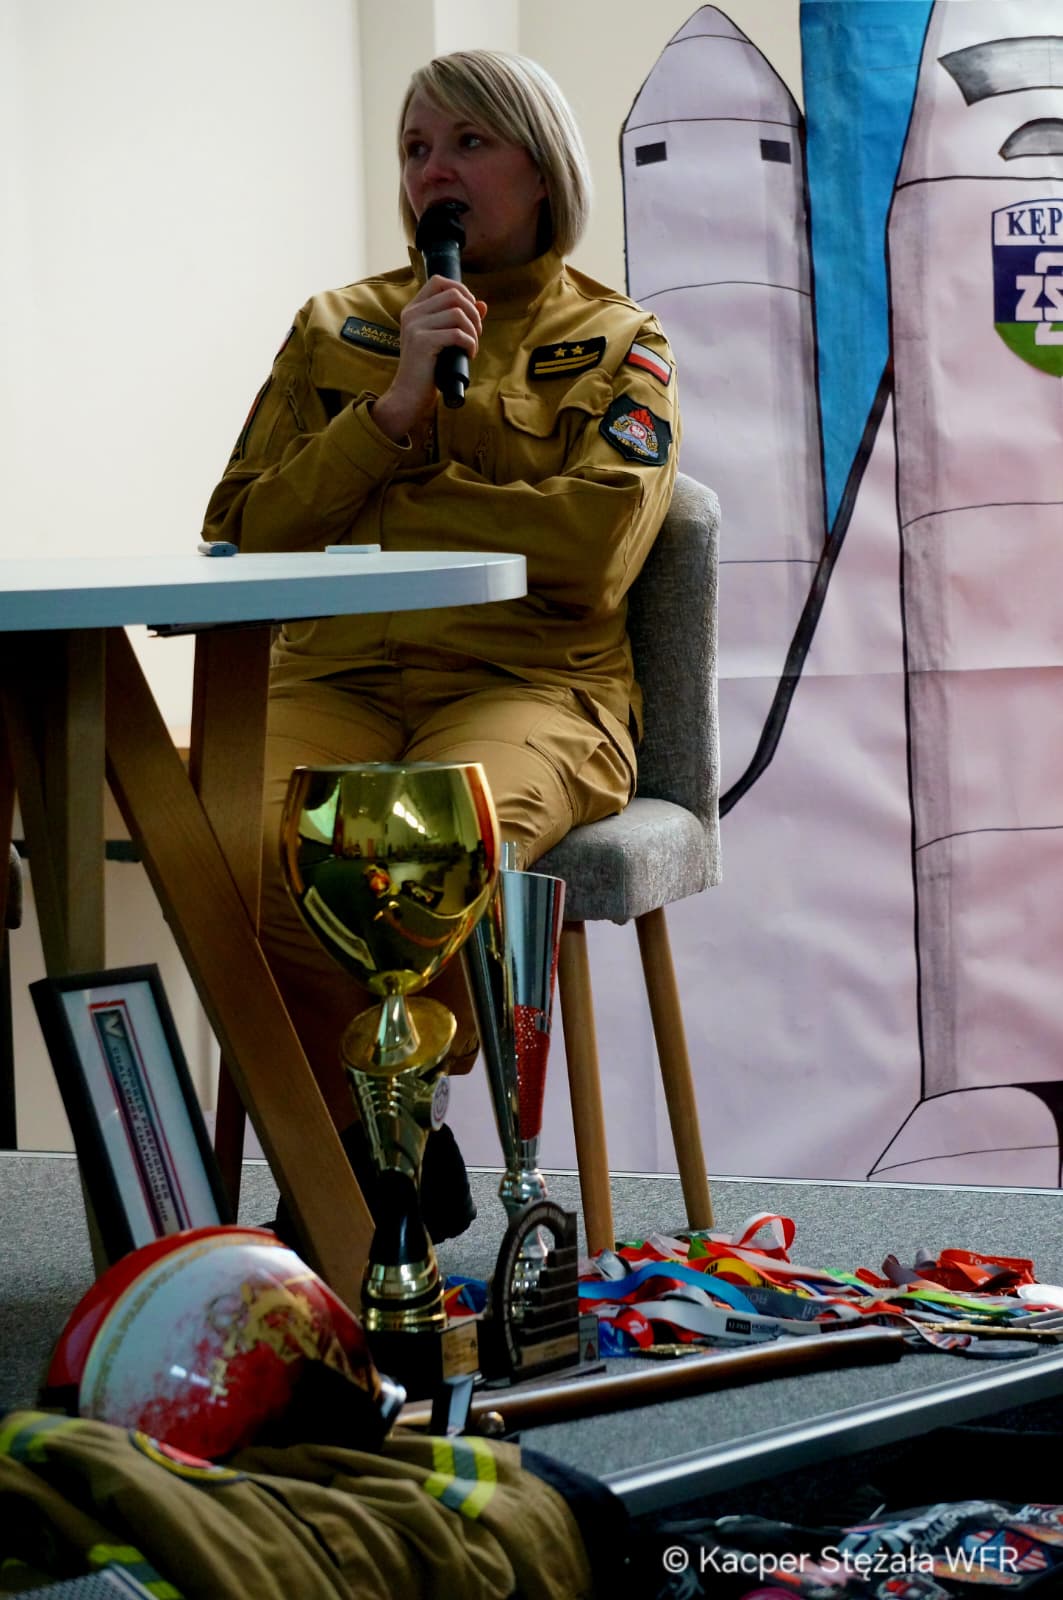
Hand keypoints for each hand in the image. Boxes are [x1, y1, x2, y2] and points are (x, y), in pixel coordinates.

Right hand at [372, 276, 486, 440]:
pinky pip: (457, 333)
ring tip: (472, 345)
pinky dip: (470, 343)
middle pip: (453, 294)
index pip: (439, 281)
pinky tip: (469, 354)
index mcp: (413, 309)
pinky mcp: (422, 342)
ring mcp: (415, 327)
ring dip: (473, 330)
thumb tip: (482, 304)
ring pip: (458, 313)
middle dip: (473, 312)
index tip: (471, 311)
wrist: (409, 396)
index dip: (462, 290)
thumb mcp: (443, 339)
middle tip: (476, 333)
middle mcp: (412, 314)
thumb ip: (459, 320)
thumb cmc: (428, 369)